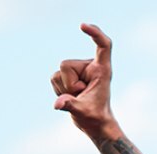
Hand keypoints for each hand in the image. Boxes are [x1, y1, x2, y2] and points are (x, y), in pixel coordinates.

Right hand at [51, 23, 120, 140]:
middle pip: (66, 65)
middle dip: (68, 84)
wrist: (95, 125)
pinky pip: (54, 78)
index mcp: (102, 70)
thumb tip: (58, 104)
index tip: (82, 26)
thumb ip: (70, 105)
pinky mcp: (69, 76)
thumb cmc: (95, 118)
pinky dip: (59, 91)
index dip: (94, 33)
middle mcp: (90, 67)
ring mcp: (78, 70)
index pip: (103, 45)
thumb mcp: (83, 112)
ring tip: (77, 97)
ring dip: (63, 89)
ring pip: (57, 73)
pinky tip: (70, 97)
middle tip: (80, 96)